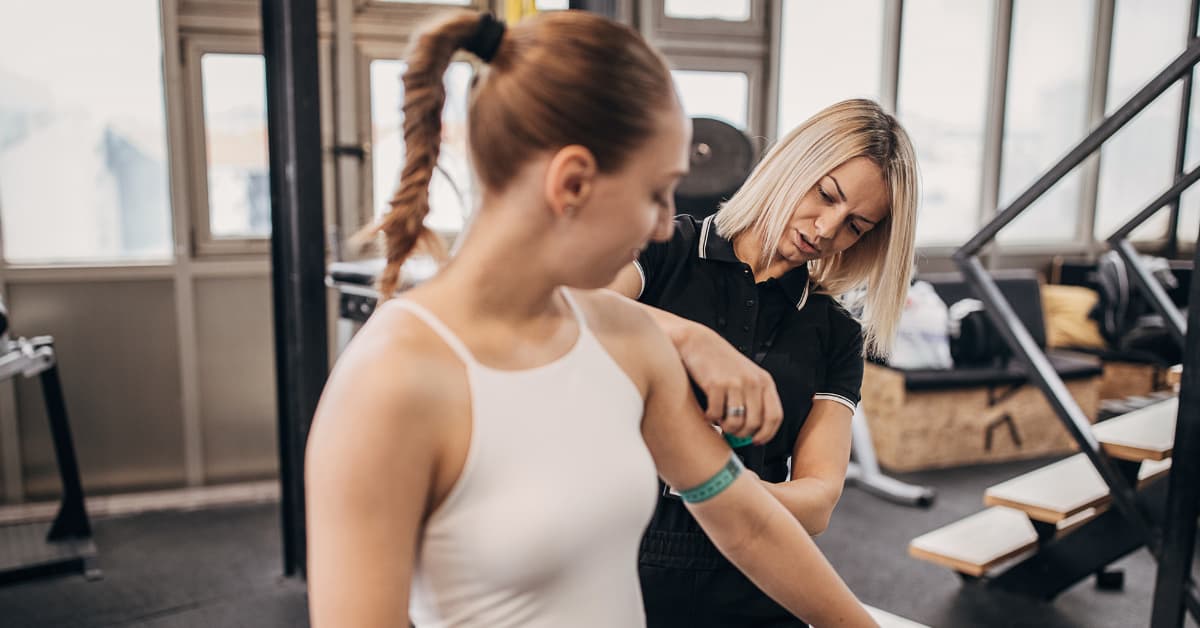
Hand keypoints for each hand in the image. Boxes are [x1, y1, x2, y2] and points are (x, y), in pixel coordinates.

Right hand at [676, 324, 783, 444]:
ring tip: (719, 419)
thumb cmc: (721, 363)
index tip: (757, 440)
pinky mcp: (716, 385)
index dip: (767, 433)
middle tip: (731, 431)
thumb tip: (752, 432)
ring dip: (725, 427)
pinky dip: (710, 418)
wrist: (698, 343)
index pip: (775, 416)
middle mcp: (753, 382)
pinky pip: (716, 415)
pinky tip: (708, 411)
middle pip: (754, 424)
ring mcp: (735, 383)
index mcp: (764, 381)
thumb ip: (753, 400)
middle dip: (741, 434)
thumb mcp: (745, 377)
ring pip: (736, 423)